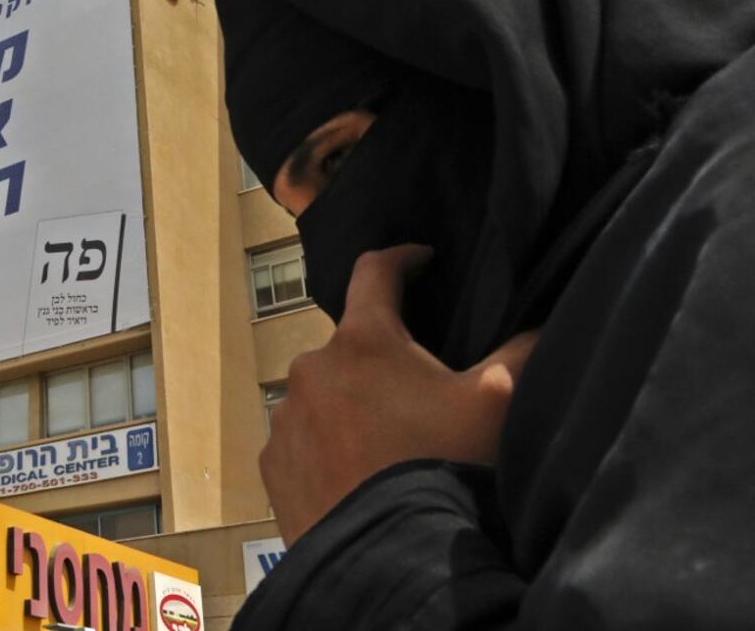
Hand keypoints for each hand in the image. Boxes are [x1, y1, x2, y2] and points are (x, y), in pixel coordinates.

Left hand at [261, 244, 538, 545]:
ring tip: (385, 442)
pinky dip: (325, 444)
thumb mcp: (494, 405)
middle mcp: (311, 368)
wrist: (386, 555)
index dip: (402, 259)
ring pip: (322, 394)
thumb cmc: (441, 467)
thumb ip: (519, 352)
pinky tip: (354, 471)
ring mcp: (285, 417)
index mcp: (363, 340)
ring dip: (349, 404)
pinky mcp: (272, 462)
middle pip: (351, 345)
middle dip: (381, 357)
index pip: (375, 271)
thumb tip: (543, 324)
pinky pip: (301, 438)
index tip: (421, 260)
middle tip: (416, 391)